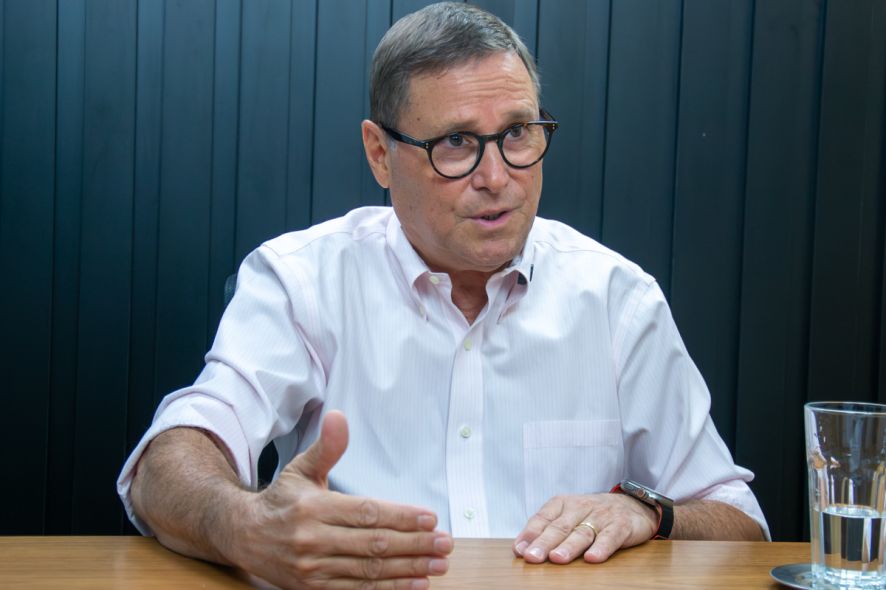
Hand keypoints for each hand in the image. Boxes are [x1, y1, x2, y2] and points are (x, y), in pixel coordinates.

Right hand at [232, 411, 452, 588]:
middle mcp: (313, 540)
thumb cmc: (281, 499)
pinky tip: (415, 584)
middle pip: (373, 544)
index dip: (401, 516)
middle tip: (445, 543)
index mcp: (313, 508)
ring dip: (409, 569)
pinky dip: (389, 589)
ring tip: (438, 564)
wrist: (242, 535)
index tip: (430, 518)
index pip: (366, 512)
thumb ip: (327, 447)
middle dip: (414, 545)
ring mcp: (313, 568)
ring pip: (369, 571)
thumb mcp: (301, 468)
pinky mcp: (314, 588)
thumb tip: (338, 416)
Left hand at [512, 493, 657, 564]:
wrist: (631, 504)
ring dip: (569, 547)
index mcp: (562, 504)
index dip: (530, 534)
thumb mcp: (567, 516)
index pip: (543, 518)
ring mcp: (601, 516)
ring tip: (557, 559)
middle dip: (545, 542)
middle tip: (532, 557)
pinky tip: (592, 558)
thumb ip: (546, 530)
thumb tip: (520, 549)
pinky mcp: (621, 525)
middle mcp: (580, 507)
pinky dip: (601, 547)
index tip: (520, 550)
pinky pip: (610, 537)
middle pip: (560, 527)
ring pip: (582, 533)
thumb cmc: (591, 514)